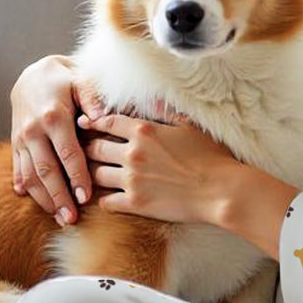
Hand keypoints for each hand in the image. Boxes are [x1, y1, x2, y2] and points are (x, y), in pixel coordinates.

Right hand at [10, 54, 103, 226]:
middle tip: (72, 219)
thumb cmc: (66, 78)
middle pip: (46, 170)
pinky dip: (25, 187)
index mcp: (54, 116)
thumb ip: (93, 98)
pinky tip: (35, 202)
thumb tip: (101, 117)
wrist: (33, 74)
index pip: (67, 153)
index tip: (86, 198)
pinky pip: (18, 169)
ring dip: (43, 199)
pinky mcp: (15, 143)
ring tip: (59, 218)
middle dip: (59, 197)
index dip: (77, 176)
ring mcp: (21, 138)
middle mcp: (33, 130)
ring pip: (30, 175)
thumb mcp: (81, 80)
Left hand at [79, 112, 237, 225]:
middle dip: (87, 148)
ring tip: (90, 176)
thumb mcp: (191, 126)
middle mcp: (133, 152)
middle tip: (82, 151)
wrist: (221, 190)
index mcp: (145, 130)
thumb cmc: (212, 157)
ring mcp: (132, 179)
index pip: (107, 121)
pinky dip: (103, 199)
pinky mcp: (135, 203)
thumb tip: (153, 99)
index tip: (84, 124)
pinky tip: (106, 198)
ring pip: (95, 174)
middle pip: (94, 148)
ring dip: (92, 174)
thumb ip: (168, 112)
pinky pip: (105, 201)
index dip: (93, 122)